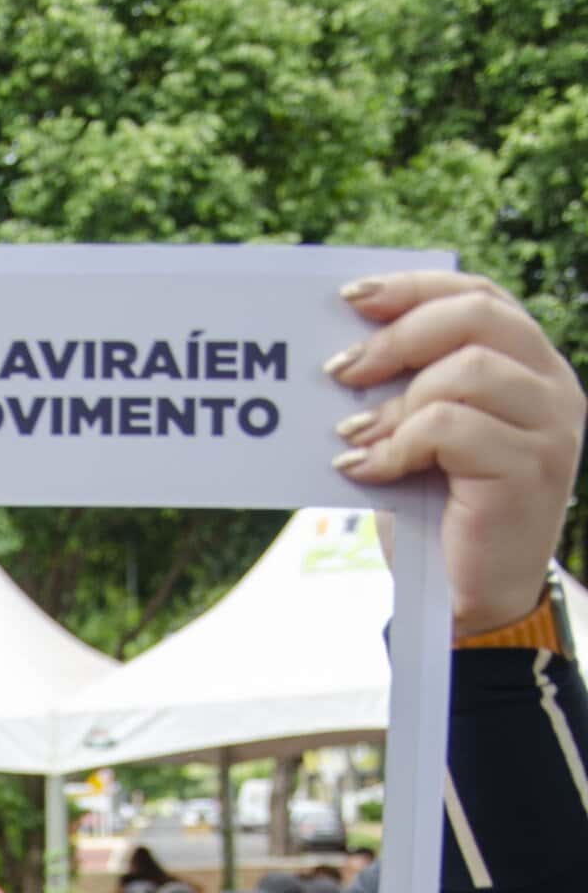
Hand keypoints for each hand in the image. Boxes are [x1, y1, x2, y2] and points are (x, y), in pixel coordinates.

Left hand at [327, 272, 585, 637]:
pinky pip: (450, 427)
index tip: (352, 298)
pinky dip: (397, 445)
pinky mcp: (530, 468)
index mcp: (532, 367)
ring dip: (394, 404)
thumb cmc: (440, 520)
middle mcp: (553, 388)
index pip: (480, 295)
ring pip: (464, 371)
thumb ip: (407, 389)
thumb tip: (344, 346)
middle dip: (397, 336)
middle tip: (340, 371)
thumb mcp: (421, 440)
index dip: (415, 288)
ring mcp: (550, 426)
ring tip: (353, 440)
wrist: (469, 604)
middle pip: (475, 316)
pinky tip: (367, 471)